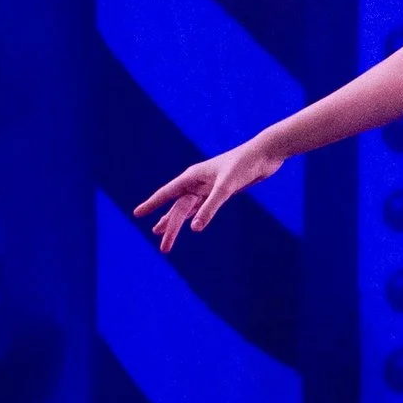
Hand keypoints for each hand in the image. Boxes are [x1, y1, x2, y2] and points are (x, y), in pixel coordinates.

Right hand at [133, 139, 281, 252]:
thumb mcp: (226, 187)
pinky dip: (194, 217)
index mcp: (192, 176)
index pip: (167, 194)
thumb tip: (193, 228)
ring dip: (176, 222)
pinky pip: (202, 207)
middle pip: (178, 208)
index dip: (152, 204)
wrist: (265, 154)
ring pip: (188, 209)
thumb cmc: (244, 165)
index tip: (136, 214)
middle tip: (163, 248)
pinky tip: (188, 224)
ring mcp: (208, 187)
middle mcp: (197, 182)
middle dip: (169, 227)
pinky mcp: (221, 192)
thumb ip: (210, 207)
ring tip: (160, 233)